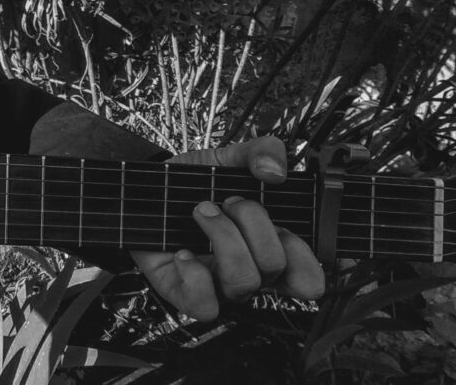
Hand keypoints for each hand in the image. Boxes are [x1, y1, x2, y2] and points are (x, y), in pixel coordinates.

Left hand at [131, 137, 324, 319]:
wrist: (145, 192)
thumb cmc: (192, 183)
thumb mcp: (229, 159)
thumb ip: (261, 151)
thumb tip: (275, 170)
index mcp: (269, 246)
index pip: (308, 276)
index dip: (309, 262)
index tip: (289, 228)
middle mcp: (249, 270)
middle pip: (275, 267)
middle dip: (254, 223)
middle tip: (230, 201)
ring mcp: (219, 285)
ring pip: (244, 282)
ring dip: (223, 236)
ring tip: (201, 211)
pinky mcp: (186, 294)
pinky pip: (205, 305)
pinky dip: (194, 275)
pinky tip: (182, 250)